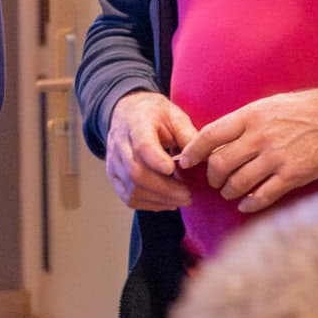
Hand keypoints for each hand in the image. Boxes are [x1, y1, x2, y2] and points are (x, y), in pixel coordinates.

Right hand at [104, 90, 199, 211]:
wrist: (128, 113)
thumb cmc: (154, 115)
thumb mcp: (175, 115)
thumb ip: (188, 135)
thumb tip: (203, 158)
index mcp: (136, 124)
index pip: (142, 145)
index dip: (156, 160)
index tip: (174, 170)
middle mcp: (119, 144)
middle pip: (136, 172)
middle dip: (165, 189)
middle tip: (188, 195)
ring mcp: (114, 162)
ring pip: (132, 189)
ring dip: (160, 199)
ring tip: (181, 199)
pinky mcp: (113, 176)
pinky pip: (129, 197)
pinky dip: (150, 204)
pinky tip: (167, 201)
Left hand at [175, 88, 317, 214]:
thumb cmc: (299, 109)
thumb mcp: (265, 106)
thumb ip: (241, 122)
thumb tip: (214, 138)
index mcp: (249, 117)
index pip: (210, 135)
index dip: (193, 151)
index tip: (185, 160)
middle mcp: (259, 138)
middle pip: (220, 163)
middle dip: (211, 176)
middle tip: (213, 180)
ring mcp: (276, 158)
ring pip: (238, 182)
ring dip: (228, 191)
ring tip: (229, 191)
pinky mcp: (292, 175)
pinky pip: (264, 195)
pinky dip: (250, 203)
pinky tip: (246, 204)